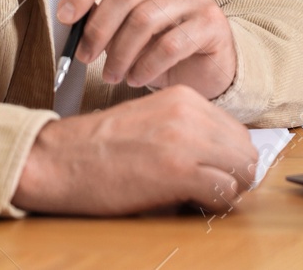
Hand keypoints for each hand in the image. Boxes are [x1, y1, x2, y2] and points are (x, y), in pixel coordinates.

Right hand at [11, 86, 256, 213]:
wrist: (57, 159)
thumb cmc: (94, 147)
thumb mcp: (148, 121)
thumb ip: (184, 132)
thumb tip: (216, 161)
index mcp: (182, 98)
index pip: (235, 129)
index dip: (231, 157)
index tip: (219, 172)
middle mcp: (190, 113)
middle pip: (245, 149)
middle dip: (238, 175)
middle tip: (218, 191)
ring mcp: (186, 141)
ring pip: (242, 170)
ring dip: (230, 190)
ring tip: (206, 199)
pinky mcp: (178, 172)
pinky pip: (223, 192)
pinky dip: (217, 204)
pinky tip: (196, 205)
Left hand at [57, 0, 236, 98]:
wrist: (206, 66)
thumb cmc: (162, 42)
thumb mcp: (128, 25)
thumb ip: (104, 16)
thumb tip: (72, 21)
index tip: (65, 17)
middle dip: (98, 28)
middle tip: (85, 56)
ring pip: (145, 19)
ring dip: (120, 53)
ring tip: (112, 74)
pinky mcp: (212, 23)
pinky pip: (170, 45)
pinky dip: (145, 67)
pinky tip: (136, 78)